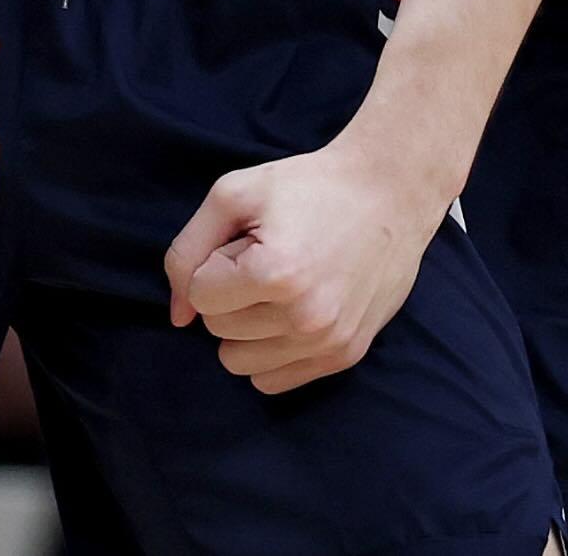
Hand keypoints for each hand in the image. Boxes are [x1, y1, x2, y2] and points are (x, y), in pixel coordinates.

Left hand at [161, 140, 446, 392]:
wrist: (389, 195)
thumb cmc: (307, 187)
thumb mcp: (232, 195)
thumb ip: (187, 252)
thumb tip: (178, 317)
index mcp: (276, 274)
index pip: (200, 297)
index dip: (214, 265)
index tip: (247, 242)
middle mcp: (306, 317)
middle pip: (218, 330)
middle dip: (229, 294)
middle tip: (267, 260)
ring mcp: (329, 342)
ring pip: (239, 362)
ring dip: (246, 328)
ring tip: (279, 288)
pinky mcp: (345, 356)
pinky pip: (272, 381)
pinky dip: (267, 353)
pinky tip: (288, 315)